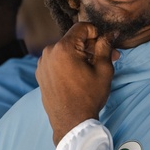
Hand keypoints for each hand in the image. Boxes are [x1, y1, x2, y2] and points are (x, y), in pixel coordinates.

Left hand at [36, 22, 116, 144]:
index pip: (82, 27)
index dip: (96, 33)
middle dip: (90, 46)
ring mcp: (42, 63)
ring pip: (65, 50)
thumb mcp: (103, 70)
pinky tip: (78, 76)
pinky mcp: (40, 73)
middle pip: (73, 39)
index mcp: (63, 48)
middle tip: (107, 58)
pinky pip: (57, 61)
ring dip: (79, 55)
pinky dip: (68, 64)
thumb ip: (105, 47)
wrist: (70, 122)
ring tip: (92, 70)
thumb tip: (110, 34)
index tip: (105, 45)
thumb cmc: (88, 97)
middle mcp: (48, 52)